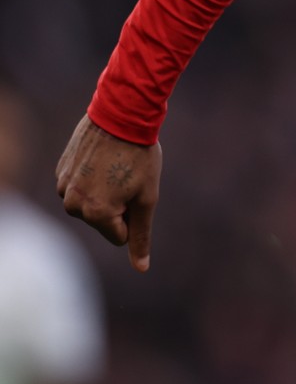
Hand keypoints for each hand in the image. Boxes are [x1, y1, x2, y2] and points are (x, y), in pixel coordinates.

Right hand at [56, 115, 161, 272]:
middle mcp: (72, 204)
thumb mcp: (147, 199)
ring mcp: (62, 186)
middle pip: (103, 220)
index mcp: (95, 214)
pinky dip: (93, 177)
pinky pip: (80, 185)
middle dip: (118, 204)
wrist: (122, 115)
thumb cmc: (140, 157)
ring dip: (105, 191)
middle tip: (127, 176)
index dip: (134, 214)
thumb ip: (141, 235)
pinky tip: (103, 159)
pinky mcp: (60, 170)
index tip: (137, 190)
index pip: (120, 235)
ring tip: (116, 166)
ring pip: (91, 203)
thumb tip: (141, 268)